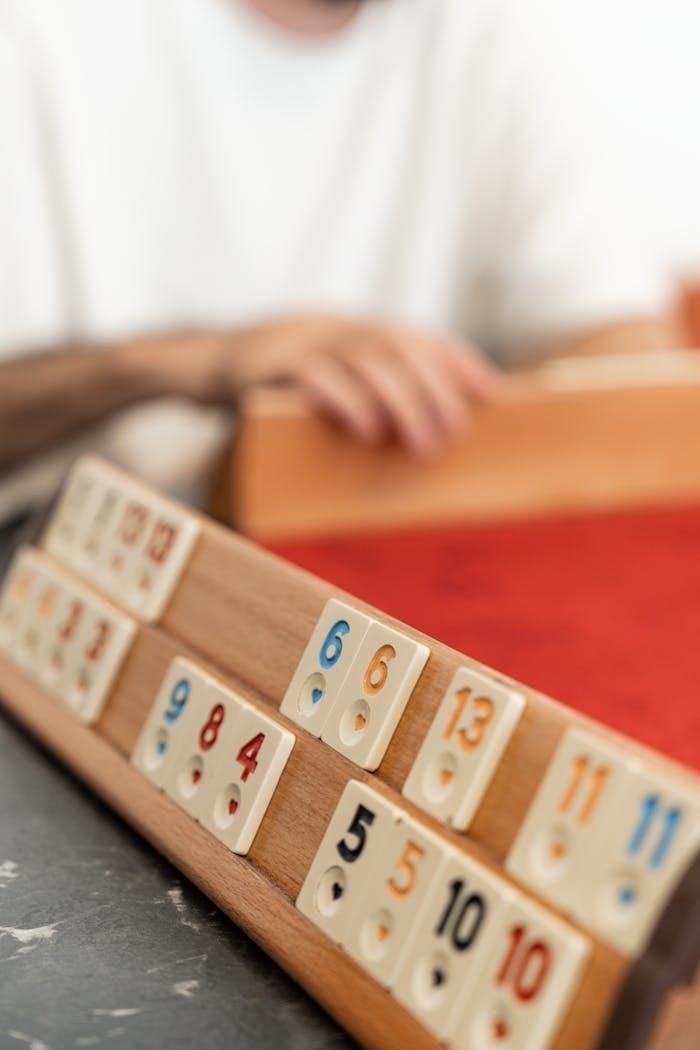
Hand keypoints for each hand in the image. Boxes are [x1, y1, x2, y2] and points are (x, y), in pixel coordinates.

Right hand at [123, 314, 500, 457]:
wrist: (200, 363)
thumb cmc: (273, 386)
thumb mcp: (323, 381)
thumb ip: (363, 393)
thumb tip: (416, 433)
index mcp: (351, 328)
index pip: (417, 336)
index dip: (457, 361)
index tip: (491, 393)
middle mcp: (333, 325)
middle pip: (400, 348)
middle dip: (435, 391)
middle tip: (453, 435)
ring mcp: (301, 339)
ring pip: (368, 360)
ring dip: (404, 402)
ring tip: (423, 443)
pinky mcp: (269, 363)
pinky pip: (315, 377)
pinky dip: (346, 401)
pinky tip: (366, 430)